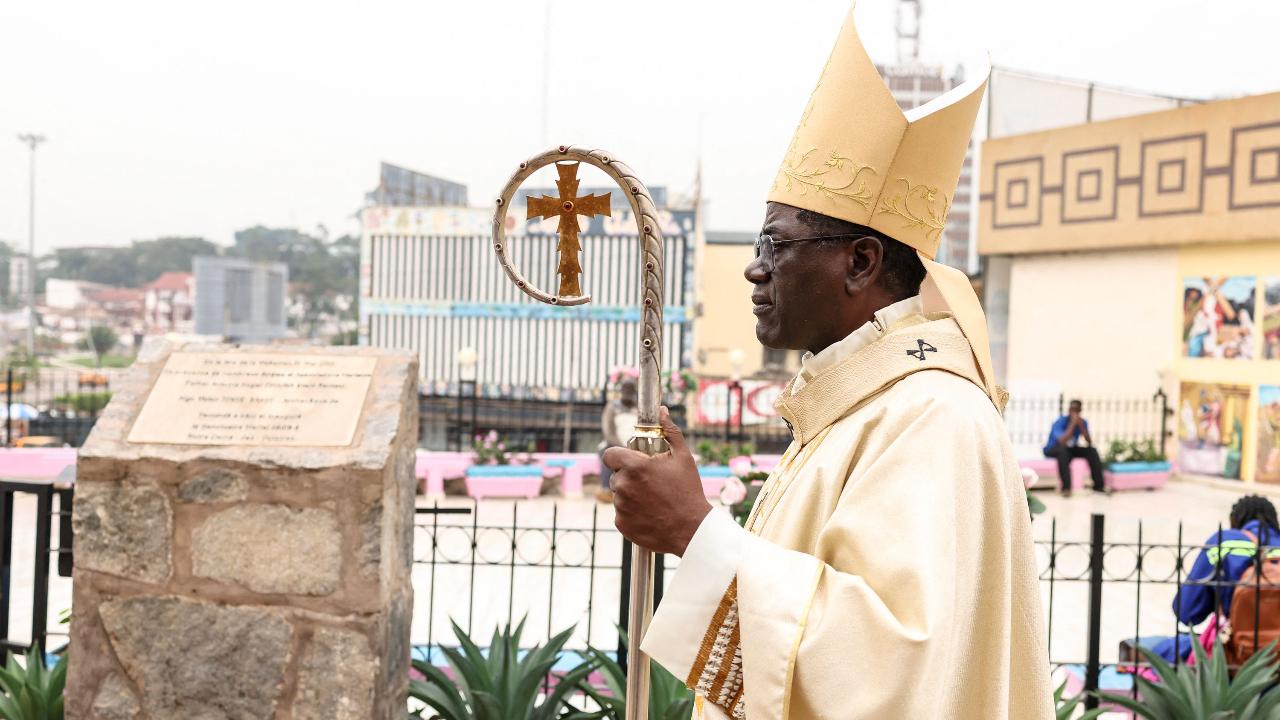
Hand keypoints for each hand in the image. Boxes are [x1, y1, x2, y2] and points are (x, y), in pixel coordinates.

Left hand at [603, 407, 711, 555]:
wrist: (691, 530)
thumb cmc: (688, 491)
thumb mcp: (683, 458)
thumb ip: (669, 432)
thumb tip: (662, 412)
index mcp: (634, 466)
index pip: (609, 455)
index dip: (619, 456)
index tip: (631, 461)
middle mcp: (623, 485)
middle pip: (616, 475)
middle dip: (629, 477)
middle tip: (650, 483)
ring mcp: (620, 506)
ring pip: (619, 495)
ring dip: (631, 495)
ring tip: (653, 500)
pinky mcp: (621, 524)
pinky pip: (621, 513)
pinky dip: (632, 513)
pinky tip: (650, 513)